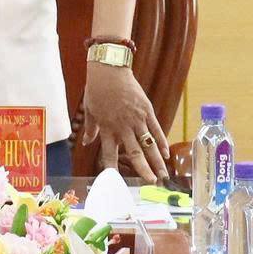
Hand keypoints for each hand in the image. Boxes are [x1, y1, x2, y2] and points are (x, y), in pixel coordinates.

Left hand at [83, 63, 168, 180]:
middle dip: (144, 170)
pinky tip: (166, 153)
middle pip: (135, 153)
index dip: (113, 169)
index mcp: (107, 128)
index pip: (109, 154)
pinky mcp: (147, 110)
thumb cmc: (97, 89)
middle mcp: (123, 127)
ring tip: (164, 174)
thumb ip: (91, 129)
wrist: (109, 69)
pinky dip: (161, 142)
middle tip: (152, 184)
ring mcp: (137, 119)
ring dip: (157, 161)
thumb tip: (86, 143)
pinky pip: (156, 129)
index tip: (116, 182)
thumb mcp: (90, 111)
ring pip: (148, 144)